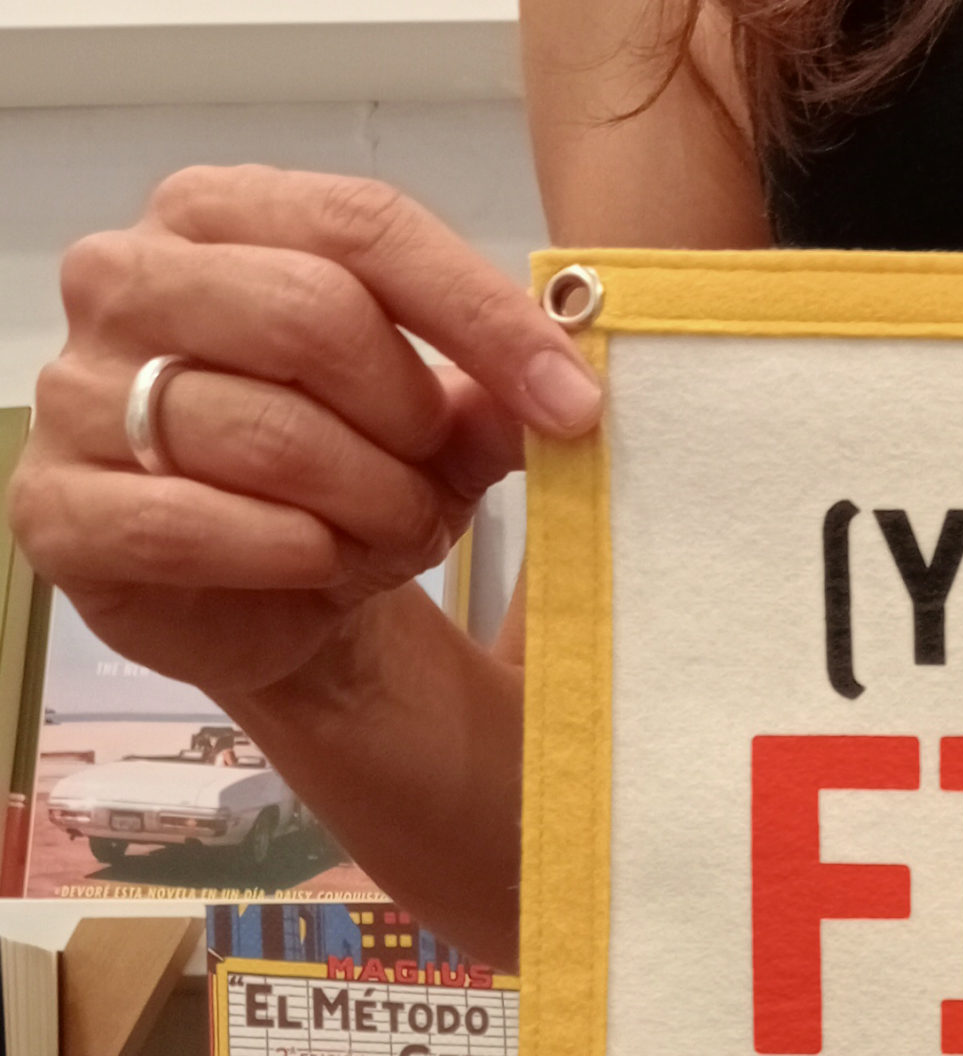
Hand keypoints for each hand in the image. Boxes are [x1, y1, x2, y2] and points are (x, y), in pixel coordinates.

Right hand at [6, 165, 602, 701]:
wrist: (272, 600)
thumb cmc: (347, 481)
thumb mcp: (440, 434)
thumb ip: (491, 398)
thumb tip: (555, 388)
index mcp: (221, 218)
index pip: (363, 227)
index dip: (482, 316)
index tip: (572, 400)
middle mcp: (129, 279)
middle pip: (312, 314)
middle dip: (409, 421)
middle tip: (435, 483)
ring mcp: (78, 391)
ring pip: (269, 433)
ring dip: (367, 506)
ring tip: (383, 535)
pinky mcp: (61, 508)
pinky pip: (190, 523)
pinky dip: (290, 553)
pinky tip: (319, 562)